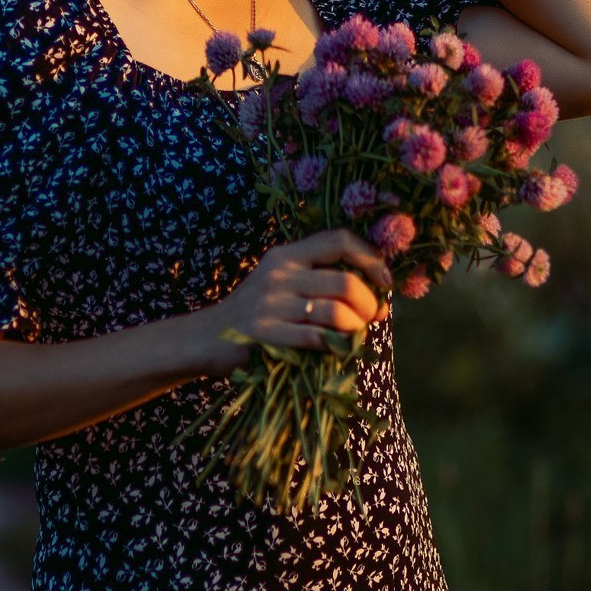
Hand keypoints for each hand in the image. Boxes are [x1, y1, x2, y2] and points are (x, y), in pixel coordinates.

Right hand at [189, 228, 392, 375]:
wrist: (206, 337)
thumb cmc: (255, 312)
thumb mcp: (281, 282)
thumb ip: (320, 281)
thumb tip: (378, 297)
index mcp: (286, 255)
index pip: (339, 241)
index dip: (371, 259)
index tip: (384, 281)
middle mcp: (279, 273)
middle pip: (345, 282)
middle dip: (368, 304)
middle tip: (371, 318)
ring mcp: (270, 303)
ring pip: (336, 313)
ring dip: (356, 328)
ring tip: (354, 336)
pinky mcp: (265, 333)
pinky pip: (317, 339)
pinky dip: (335, 346)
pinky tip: (335, 349)